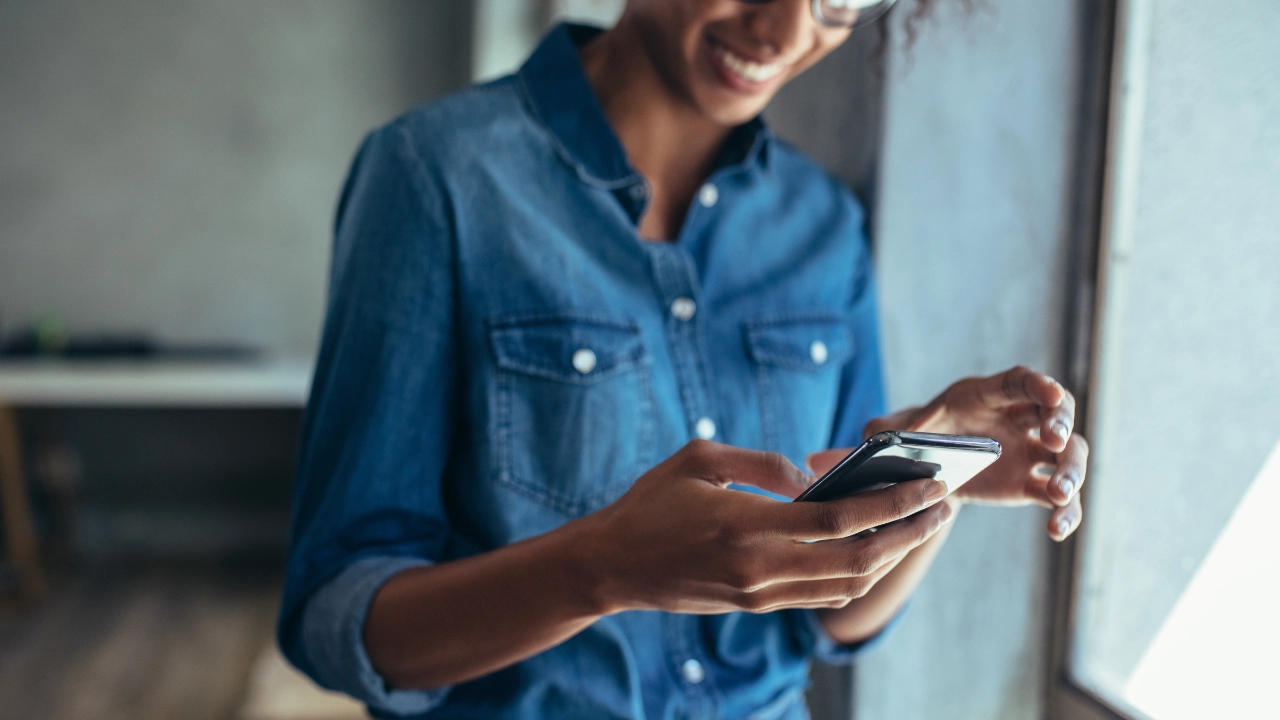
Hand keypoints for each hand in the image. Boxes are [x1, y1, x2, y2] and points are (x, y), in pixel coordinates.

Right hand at [574, 440, 954, 614]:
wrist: (612, 566)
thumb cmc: (651, 503)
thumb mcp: (700, 459)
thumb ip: (762, 462)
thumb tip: (811, 478)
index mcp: (748, 526)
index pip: (841, 519)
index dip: (892, 503)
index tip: (929, 485)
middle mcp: (762, 568)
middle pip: (858, 558)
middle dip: (909, 533)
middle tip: (943, 507)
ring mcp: (761, 594)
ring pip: (846, 584)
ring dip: (891, 556)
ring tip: (919, 526)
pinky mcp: (757, 605)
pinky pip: (822, 594)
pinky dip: (858, 573)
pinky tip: (875, 548)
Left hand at [860, 366, 1087, 540]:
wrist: (924, 469)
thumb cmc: (912, 438)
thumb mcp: (891, 431)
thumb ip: (877, 433)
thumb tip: (849, 446)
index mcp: (985, 396)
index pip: (1019, 381)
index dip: (1039, 384)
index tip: (1052, 393)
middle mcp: (1016, 419)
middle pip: (1056, 412)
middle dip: (1061, 423)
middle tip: (1054, 440)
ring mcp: (1029, 451)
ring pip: (1068, 454)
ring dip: (1071, 470)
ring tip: (1058, 492)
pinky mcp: (1029, 484)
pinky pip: (1059, 497)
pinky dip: (1065, 511)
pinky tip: (1057, 529)